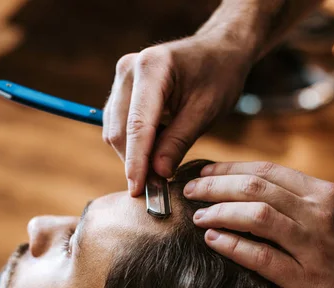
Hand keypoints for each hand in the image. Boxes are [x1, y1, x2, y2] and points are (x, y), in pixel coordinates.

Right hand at [103, 35, 252, 195]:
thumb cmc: (218, 76)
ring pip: (114, 131)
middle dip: (135, 162)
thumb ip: (178, 142)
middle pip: (120, 131)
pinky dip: (134, 144)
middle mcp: (129, 69)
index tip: (138, 190)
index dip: (136, 162)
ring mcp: (122, 78)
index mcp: (153, 68)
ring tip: (162, 164)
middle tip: (157, 187)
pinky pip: (118, 125)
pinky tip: (157, 146)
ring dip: (133, 155)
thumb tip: (157, 173)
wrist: (218, 51)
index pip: (137, 125)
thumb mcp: (205, 111)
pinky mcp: (121, 89)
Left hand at [184, 161, 333, 287]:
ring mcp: (313, 246)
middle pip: (256, 189)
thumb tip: (249, 190)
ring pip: (256, 216)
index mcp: (324, 194)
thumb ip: (298, 201)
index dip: (230, 169)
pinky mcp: (304, 278)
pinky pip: (260, 257)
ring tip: (199, 217)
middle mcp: (319, 214)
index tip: (205, 174)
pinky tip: (211, 241)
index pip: (267, 171)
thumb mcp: (332, 216)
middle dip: (216, 187)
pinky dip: (232, 246)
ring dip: (220, 212)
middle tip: (191, 192)